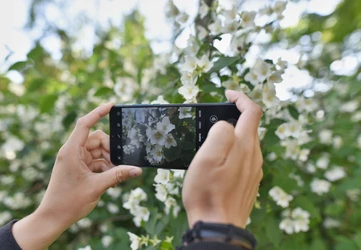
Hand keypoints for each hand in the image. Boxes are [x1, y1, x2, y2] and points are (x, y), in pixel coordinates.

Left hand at [12, 102, 141, 248]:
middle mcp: (72, 152)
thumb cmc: (69, 202)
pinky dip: (103, 166)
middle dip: (110, 148)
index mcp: (71, 151)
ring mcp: (74, 159)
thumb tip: (137, 170)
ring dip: (108, 159)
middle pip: (96, 138)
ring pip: (97, 150)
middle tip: (119, 163)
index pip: (85, 124)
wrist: (53, 217)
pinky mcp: (77, 167)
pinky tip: (109, 177)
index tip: (112, 105)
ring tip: (114, 173)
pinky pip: (94, 160)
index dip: (98, 112)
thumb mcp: (97, 187)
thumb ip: (117, 175)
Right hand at [182, 90, 262, 227]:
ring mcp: (254, 170)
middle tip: (211, 121)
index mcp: (245, 145)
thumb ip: (219, 133)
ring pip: (246, 143)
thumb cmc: (208, 192)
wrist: (218, 225)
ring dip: (232, 135)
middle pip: (249, 126)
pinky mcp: (250, 182)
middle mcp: (255, 156)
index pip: (252, 111)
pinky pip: (244, 158)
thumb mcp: (207, 157)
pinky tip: (217, 162)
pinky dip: (233, 151)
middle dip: (233, 116)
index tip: (227, 93)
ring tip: (210, 142)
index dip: (240, 97)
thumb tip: (225, 124)